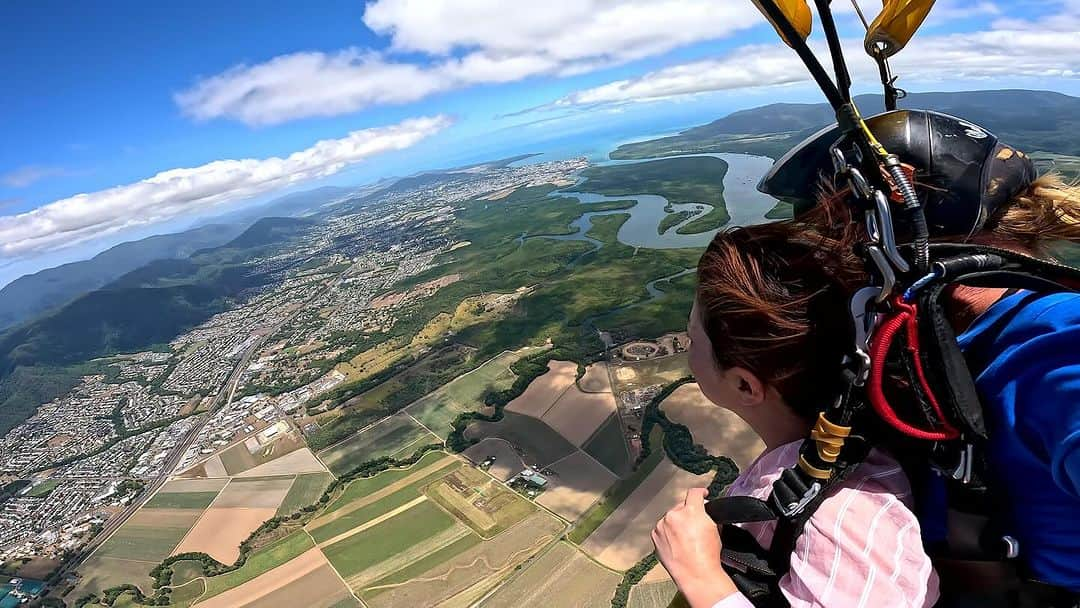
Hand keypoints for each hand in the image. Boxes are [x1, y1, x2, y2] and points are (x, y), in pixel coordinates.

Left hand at [652, 488, 738, 607]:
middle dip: (687, 512)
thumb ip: (706, 515)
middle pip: (681, 506)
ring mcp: (662, 526)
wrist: (696, 574)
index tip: (702, 494)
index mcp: (691, 510)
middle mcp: (674, 515)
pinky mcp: (655, 536)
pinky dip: (668, 533)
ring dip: (676, 523)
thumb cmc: (708, 555)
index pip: (694, 493)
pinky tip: (677, 544)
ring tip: (685, 538)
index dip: (700, 492)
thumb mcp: (714, 529)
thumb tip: (703, 511)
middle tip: (694, 525)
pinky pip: (662, 529)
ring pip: (670, 518)